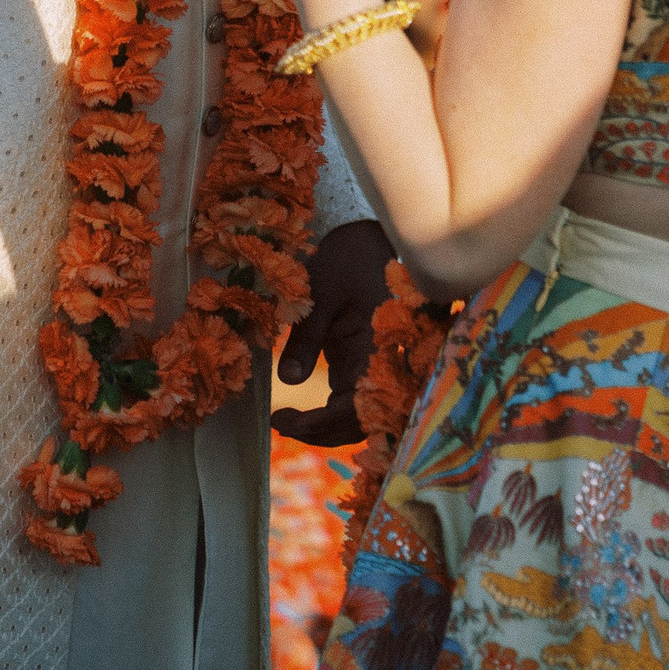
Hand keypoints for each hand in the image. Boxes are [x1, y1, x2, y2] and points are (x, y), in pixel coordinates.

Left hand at [273, 220, 392, 445]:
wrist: (375, 237)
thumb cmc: (349, 258)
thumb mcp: (321, 292)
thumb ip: (307, 337)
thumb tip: (287, 381)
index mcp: (379, 349)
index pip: (354, 406)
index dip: (319, 423)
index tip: (284, 421)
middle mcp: (387, 364)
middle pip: (361, 421)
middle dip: (321, 432)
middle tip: (281, 424)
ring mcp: (380, 365)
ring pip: (362, 415)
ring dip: (329, 427)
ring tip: (289, 422)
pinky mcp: (371, 361)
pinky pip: (359, 400)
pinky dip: (335, 413)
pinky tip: (306, 414)